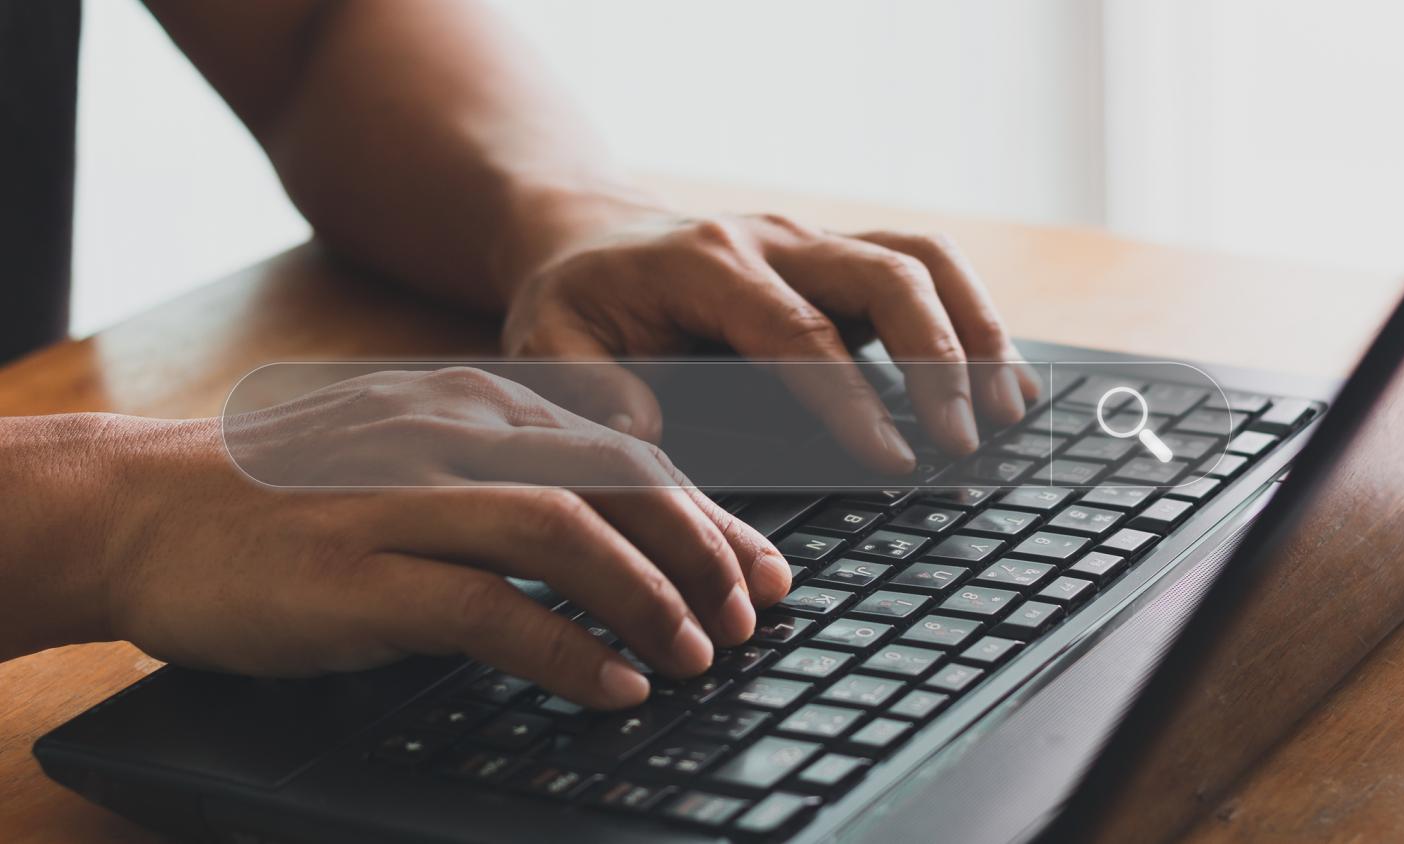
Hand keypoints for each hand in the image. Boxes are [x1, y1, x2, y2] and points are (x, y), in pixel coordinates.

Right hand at [57, 368, 789, 708]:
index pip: (626, 452)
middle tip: (750, 617)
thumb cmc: (290, 496)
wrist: (142, 504)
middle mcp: (449, 434)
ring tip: (698, 657)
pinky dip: (566, 648)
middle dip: (703, 552)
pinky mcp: (354, 569)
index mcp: (476, 406)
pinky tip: (612, 685)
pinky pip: (486, 604)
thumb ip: (507, 481)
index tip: (762, 570)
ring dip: (649, 598)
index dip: (709, 515)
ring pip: (563, 530)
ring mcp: (399, 496)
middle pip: (615, 479)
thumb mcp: (414, 460)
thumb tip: (620, 540)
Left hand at [500, 211, 1041, 473]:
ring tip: (1008, 410)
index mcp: (708, 264)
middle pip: (885, 276)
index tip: (892, 459)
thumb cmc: (576, 301)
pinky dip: (972, 318)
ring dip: (976, 329)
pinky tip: (1001, 380)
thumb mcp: (547, 341)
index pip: (798, 330)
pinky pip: (924, 271)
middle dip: (937, 358)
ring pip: (922, 261)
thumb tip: (646, 433)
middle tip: (964, 441)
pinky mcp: (839, 258)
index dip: (850, 397)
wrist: (590, 237)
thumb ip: (585, 387)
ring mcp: (814, 243)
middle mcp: (774, 240)